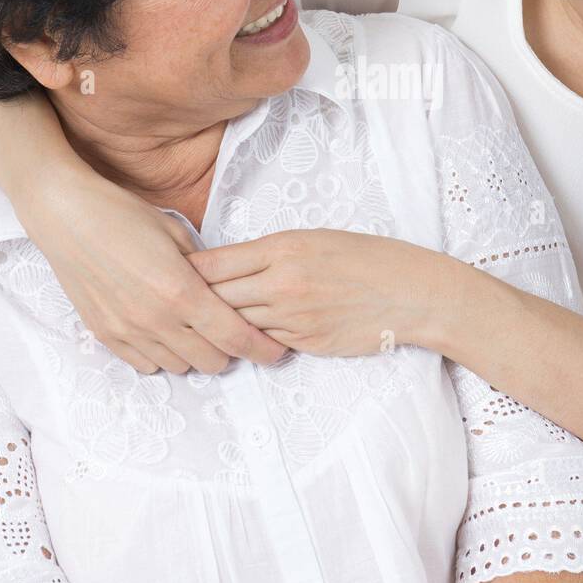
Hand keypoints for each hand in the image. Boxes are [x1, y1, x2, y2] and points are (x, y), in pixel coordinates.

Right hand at [19, 165, 288, 373]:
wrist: (66, 216)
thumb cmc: (124, 215)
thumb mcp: (178, 234)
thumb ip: (207, 270)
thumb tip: (229, 292)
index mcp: (181, 291)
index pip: (234, 337)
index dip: (261, 349)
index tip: (276, 351)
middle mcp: (156, 319)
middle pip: (211, 361)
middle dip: (228, 349)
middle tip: (231, 330)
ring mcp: (128, 331)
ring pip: (179, 366)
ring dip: (194, 352)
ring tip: (193, 326)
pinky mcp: (106, 334)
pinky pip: (146, 364)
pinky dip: (162, 354)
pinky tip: (163, 329)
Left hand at [187, 229, 451, 357]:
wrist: (412, 292)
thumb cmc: (369, 259)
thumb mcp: (317, 240)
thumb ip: (273, 253)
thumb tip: (233, 267)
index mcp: (282, 246)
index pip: (212, 263)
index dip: (186, 272)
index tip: (170, 275)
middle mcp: (281, 281)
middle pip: (213, 296)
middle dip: (192, 303)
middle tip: (171, 308)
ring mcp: (291, 315)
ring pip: (233, 324)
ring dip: (217, 327)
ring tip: (197, 328)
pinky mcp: (303, 342)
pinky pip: (263, 342)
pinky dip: (250, 340)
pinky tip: (242, 339)